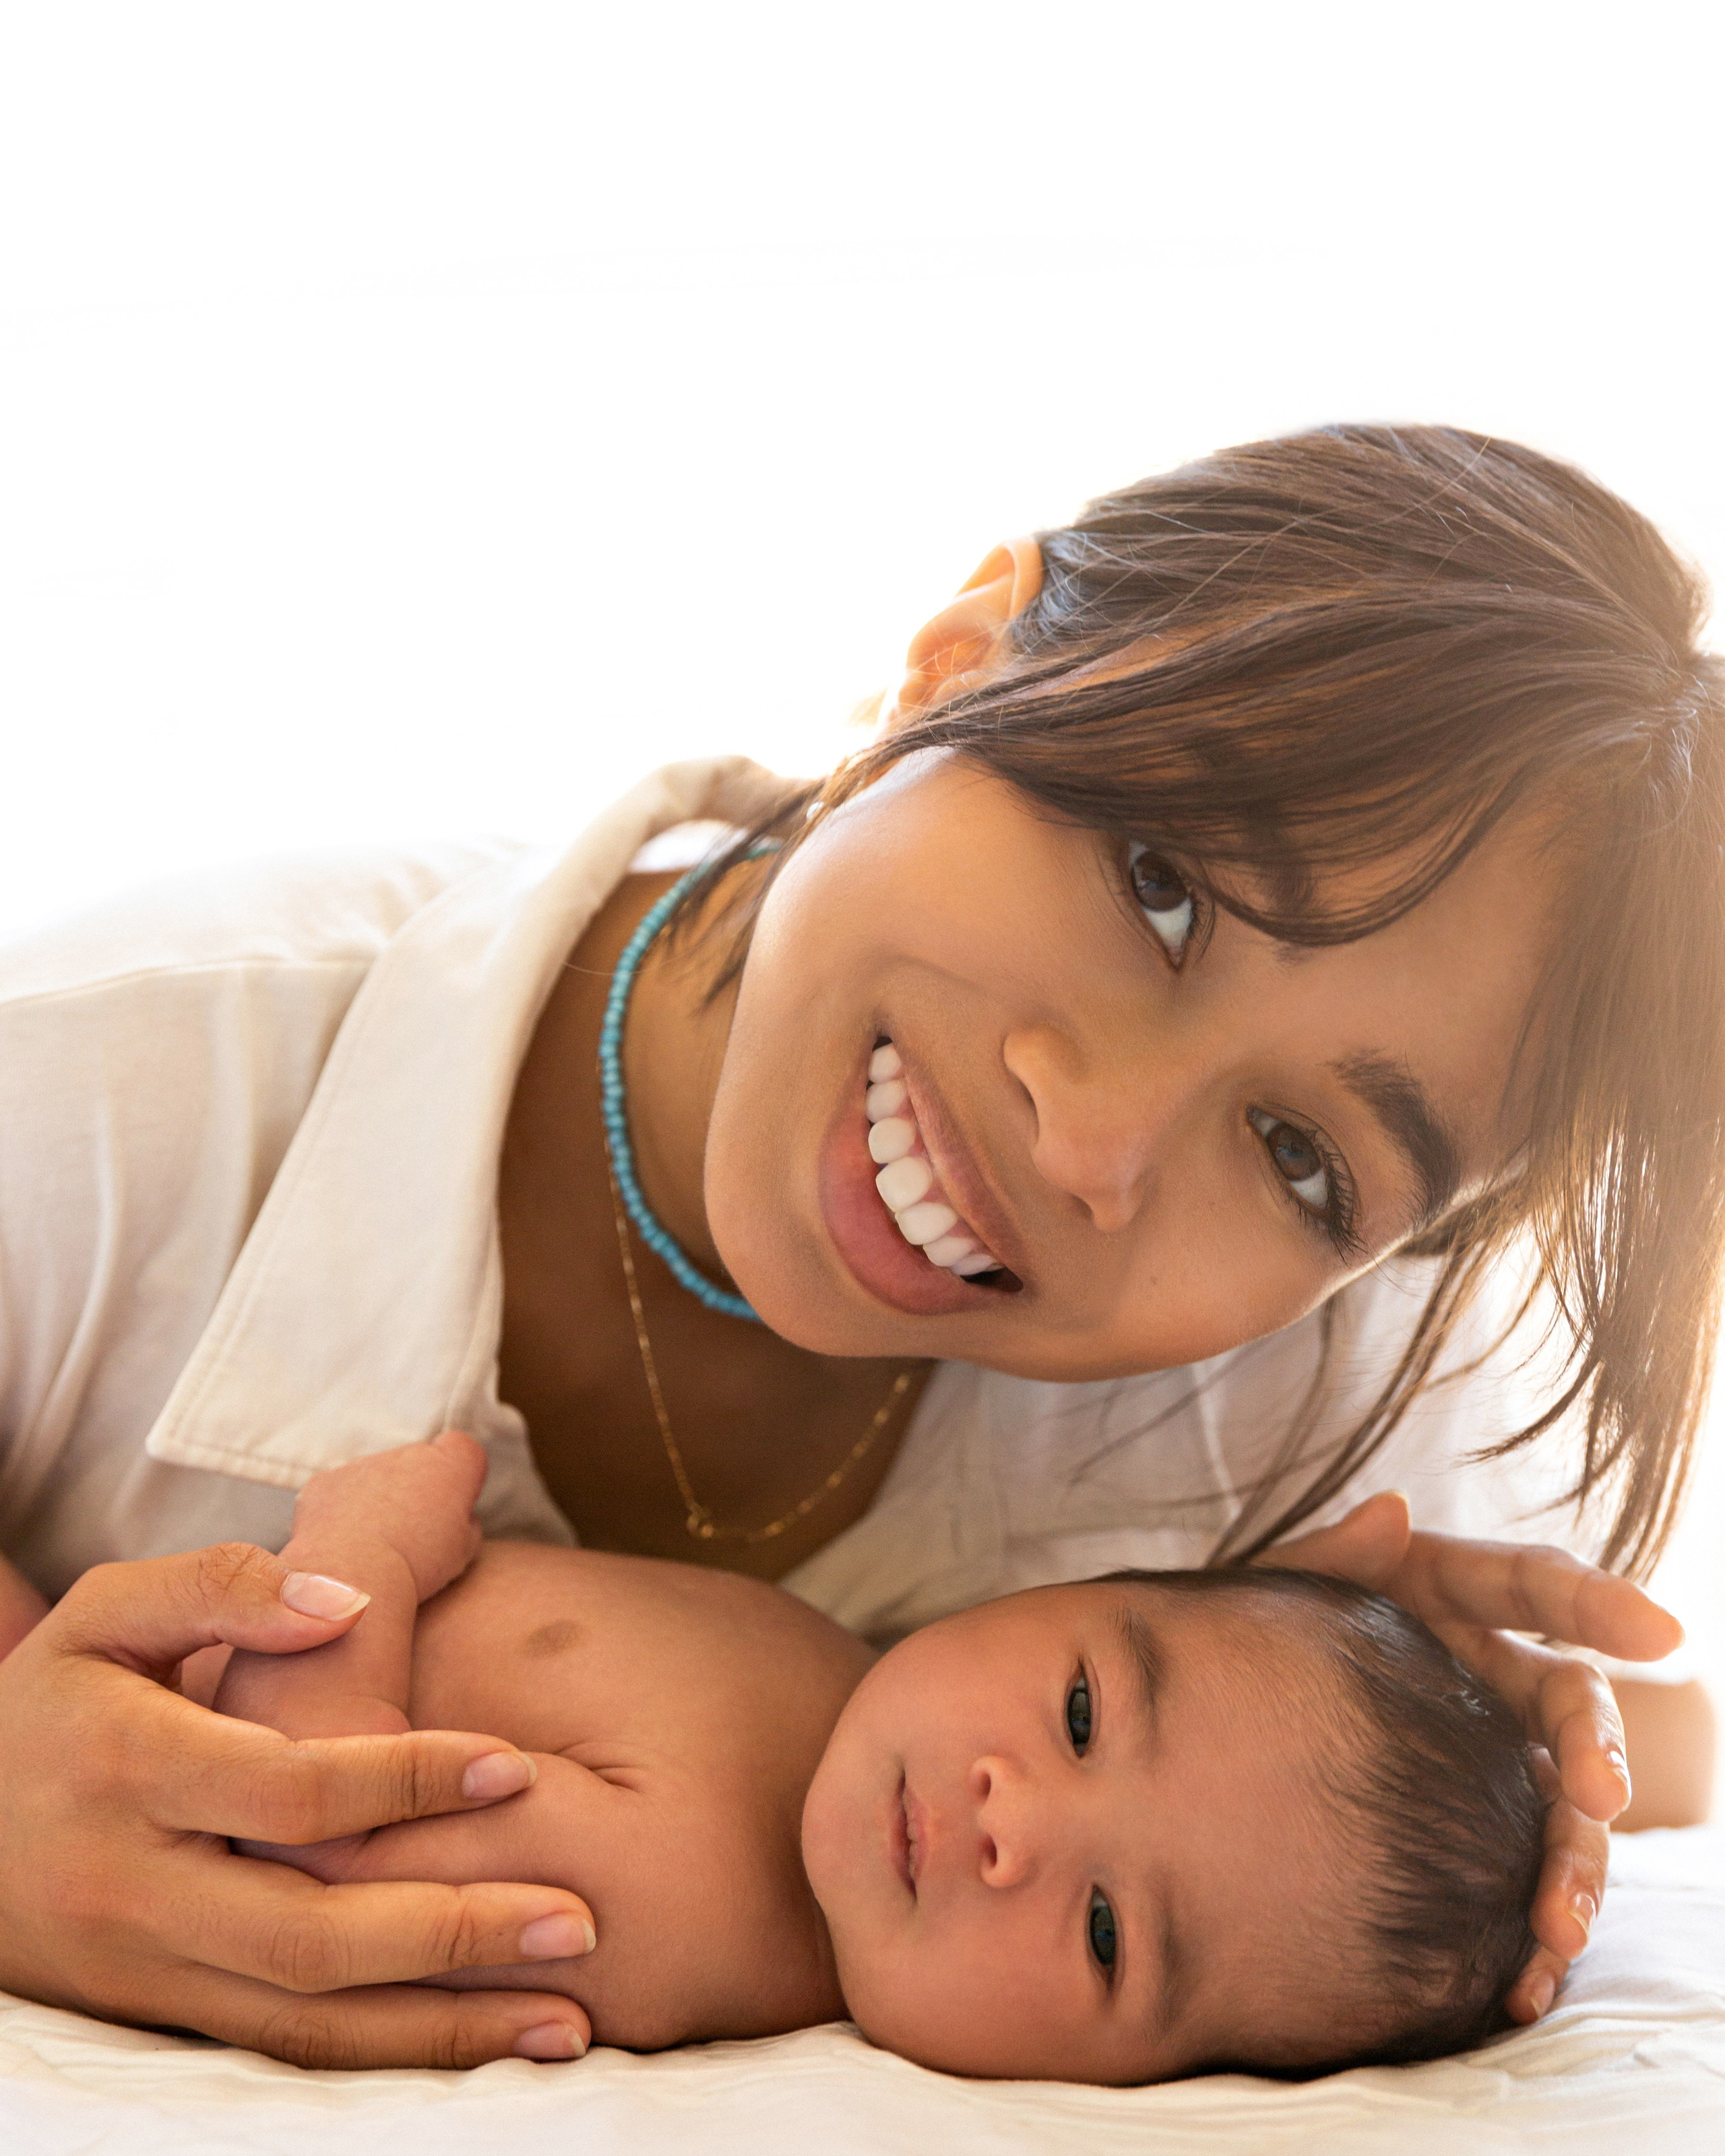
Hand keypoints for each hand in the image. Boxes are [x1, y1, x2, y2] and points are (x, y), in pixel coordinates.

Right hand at [0, 1541, 595, 2065]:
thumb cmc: (55, 1701)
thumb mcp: (106, 1615)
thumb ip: (222, 1587)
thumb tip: (343, 1601)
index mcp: (126, 1768)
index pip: (290, 1789)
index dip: (409, 1778)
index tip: (517, 1764)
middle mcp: (134, 1886)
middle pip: (311, 1932)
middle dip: (455, 1930)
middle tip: (579, 1916)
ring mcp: (143, 1970)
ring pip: (306, 2021)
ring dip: (444, 2028)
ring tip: (570, 2017)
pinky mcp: (158, 2017)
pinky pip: (282, 2052)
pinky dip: (388, 2058)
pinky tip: (481, 2045)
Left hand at [290, 1429, 487, 1602]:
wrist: (353, 1578)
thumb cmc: (416, 1567)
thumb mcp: (463, 1550)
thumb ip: (464, 1522)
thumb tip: (456, 1518)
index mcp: (446, 1466)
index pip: (460, 1448)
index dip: (457, 1474)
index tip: (451, 1503)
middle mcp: (405, 1455)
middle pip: (416, 1462)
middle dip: (415, 1487)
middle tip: (411, 1531)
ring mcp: (361, 1465)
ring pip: (375, 1476)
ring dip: (378, 1499)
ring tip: (374, 1543)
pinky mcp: (325, 1482)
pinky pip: (339, 1490)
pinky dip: (342, 1511)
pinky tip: (344, 1543)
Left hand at [1265, 1492, 1681, 2023]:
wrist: (1195, 1721)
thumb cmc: (1246, 1634)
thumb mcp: (1274, 1591)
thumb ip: (1328, 1555)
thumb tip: (1393, 1511)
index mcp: (1444, 1592)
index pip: (1534, 1585)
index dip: (1600, 1600)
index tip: (1661, 1631)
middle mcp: (1486, 1670)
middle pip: (1568, 1704)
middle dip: (1597, 1749)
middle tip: (1602, 1797)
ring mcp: (1488, 1753)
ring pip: (1563, 1808)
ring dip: (1574, 1866)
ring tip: (1557, 1929)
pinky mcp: (1474, 1827)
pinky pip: (1520, 1878)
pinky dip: (1526, 1931)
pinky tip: (1522, 1986)